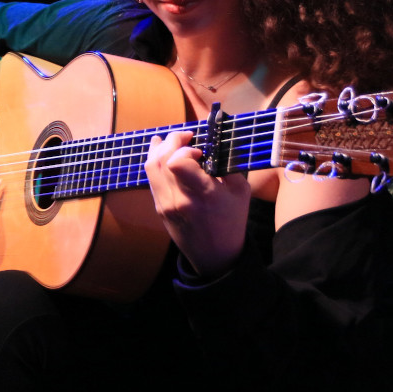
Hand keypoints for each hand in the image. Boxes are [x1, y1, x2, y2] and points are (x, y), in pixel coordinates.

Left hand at [145, 130, 249, 278]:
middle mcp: (180, 200)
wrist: (215, 255)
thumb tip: (214, 140)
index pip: (177, 163)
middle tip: (186, 136)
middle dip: (172, 141)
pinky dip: (155, 161)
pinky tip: (161, 152)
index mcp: (204, 195)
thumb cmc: (232, 220)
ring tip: (168, 139)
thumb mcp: (241, 191)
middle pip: (161, 159)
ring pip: (151, 167)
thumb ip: (227, 163)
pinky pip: (151, 178)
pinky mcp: (159, 208)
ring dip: (159, 148)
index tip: (199, 150)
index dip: (185, 149)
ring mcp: (165, 205)